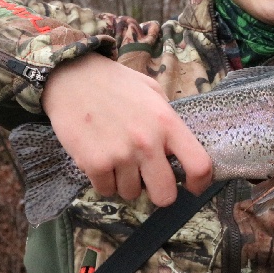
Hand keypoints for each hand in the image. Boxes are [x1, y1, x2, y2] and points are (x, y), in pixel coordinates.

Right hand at [41, 53, 212, 206]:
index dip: (200, 183)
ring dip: (127, 183)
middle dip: (159, 192)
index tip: (192, 186)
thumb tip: (178, 149)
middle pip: (165, 195)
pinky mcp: (94, 164)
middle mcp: (148, 143)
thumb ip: (168, 120)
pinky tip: (101, 160)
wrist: (73, 77)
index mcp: (167, 123)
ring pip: (131, 194)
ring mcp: (120, 155)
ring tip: (119, 160)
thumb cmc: (116, 83)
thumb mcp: (152, 92)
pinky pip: (106, 190)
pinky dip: (104, 181)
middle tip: (150, 180)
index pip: (199, 165)